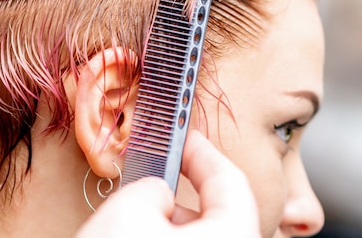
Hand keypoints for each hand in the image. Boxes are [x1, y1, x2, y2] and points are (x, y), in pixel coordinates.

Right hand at [75, 130, 259, 237]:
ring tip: (132, 214)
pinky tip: (135, 234)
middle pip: (216, 210)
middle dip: (180, 187)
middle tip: (153, 174)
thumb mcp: (128, 211)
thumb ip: (152, 185)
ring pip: (198, 233)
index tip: (182, 134)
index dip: (202, 149)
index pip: (230, 179)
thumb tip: (158, 190)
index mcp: (233, 234)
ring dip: (167, 218)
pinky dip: (164, 236)